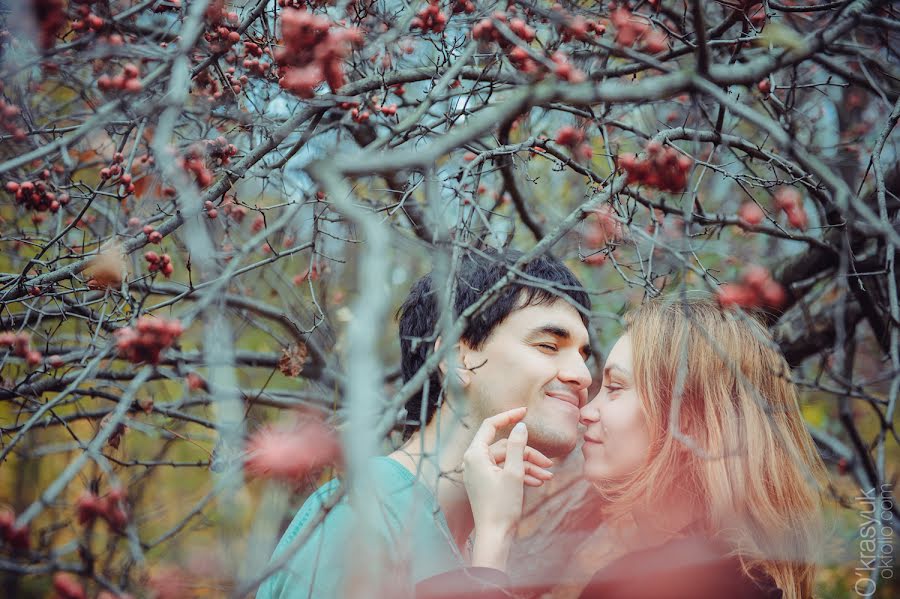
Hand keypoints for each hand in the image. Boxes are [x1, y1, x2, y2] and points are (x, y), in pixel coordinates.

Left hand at [462, 407, 552, 569]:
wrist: (495, 536)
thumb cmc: (501, 506)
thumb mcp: (514, 473)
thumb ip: (518, 446)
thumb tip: (520, 426)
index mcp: (475, 454)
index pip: (490, 425)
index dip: (509, 416)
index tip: (525, 411)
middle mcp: (474, 461)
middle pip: (505, 447)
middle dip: (528, 453)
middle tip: (549, 463)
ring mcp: (479, 472)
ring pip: (508, 460)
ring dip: (528, 466)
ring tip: (548, 476)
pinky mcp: (486, 483)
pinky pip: (505, 471)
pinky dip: (521, 474)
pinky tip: (538, 481)